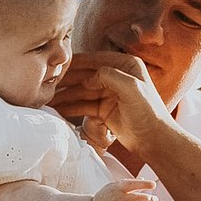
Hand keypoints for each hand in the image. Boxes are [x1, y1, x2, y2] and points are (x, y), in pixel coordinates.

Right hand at [55, 51, 174, 154]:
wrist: (155, 140)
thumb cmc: (148, 112)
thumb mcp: (131, 88)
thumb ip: (109, 76)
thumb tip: (88, 77)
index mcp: (126, 65)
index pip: (95, 60)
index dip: (75, 63)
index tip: (56, 66)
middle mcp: (117, 76)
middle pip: (85, 76)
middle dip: (66, 81)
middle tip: (45, 84)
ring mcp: (109, 93)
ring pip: (82, 91)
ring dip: (65, 96)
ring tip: (46, 100)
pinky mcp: (104, 109)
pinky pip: (83, 105)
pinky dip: (71, 108)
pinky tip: (57, 110)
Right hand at [89, 179, 158, 200]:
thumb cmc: (105, 198)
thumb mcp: (113, 187)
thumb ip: (128, 184)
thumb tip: (144, 179)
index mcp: (118, 188)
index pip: (134, 184)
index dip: (145, 184)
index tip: (153, 186)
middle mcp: (120, 200)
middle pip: (139, 198)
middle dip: (150, 199)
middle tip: (156, 200)